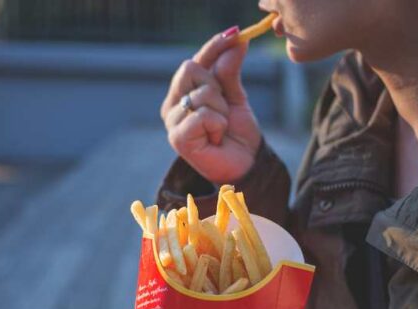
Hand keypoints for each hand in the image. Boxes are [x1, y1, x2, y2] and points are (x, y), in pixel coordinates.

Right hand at [160, 27, 261, 183]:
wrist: (245, 165)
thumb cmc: (237, 134)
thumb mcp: (236, 97)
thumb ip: (230, 71)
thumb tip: (237, 40)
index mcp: (182, 93)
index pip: (194, 61)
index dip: (213, 47)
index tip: (235, 33)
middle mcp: (172, 106)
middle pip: (190, 69)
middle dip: (217, 86)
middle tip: (224, 110)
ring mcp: (172, 122)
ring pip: (200, 93)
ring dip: (221, 110)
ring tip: (221, 129)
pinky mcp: (177, 138)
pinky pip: (202, 114)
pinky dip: (218, 124)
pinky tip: (216, 139)